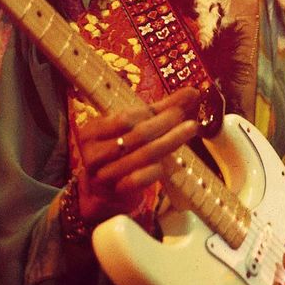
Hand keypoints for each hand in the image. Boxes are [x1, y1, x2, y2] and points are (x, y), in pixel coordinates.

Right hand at [74, 87, 200, 223]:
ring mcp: (103, 174)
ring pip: (143, 155)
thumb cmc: (121, 151)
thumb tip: (193, 91)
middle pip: (138, 135)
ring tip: (191, 128)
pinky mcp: (116, 192)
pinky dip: (156, 169)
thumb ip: (159, 109)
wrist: (103, 192)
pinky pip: (140, 179)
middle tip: (186, 116)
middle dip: (166, 123)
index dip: (152, 113)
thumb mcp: (131, 128)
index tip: (176, 109)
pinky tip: (170, 163)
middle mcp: (93, 153)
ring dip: (171, 140)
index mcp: (91, 132)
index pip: (125, 118)